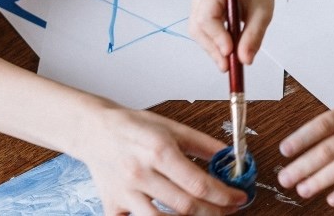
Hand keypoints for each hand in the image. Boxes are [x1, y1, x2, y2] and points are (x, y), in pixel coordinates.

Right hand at [81, 106, 245, 214]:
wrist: (94, 130)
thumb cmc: (133, 127)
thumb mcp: (171, 126)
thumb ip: (203, 144)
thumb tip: (230, 157)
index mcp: (158, 151)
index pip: (199, 184)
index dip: (224, 195)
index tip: (239, 197)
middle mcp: (140, 173)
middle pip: (186, 207)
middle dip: (215, 212)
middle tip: (228, 209)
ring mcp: (125, 192)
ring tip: (203, 214)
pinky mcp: (112, 204)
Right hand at [189, 0, 276, 69]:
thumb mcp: (263, 12)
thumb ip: (254, 35)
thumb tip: (245, 60)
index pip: (206, 15)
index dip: (216, 36)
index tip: (229, 52)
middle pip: (198, 27)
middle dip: (213, 49)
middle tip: (229, 67)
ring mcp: (197, 2)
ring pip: (198, 33)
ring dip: (213, 50)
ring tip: (230, 63)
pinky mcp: (199, 12)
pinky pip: (202, 33)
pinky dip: (213, 45)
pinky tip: (226, 53)